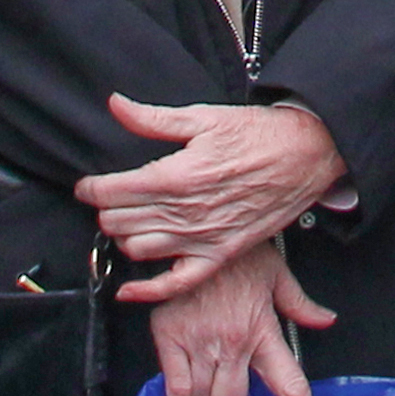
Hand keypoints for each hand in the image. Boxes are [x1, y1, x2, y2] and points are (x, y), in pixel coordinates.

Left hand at [86, 97, 350, 298]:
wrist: (308, 154)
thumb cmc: (258, 134)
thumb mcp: (204, 117)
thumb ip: (153, 118)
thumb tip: (115, 104)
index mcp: (177, 175)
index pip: (112, 191)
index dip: (90, 188)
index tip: (86, 185)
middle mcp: (186, 212)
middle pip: (118, 221)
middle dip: (105, 209)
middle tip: (109, 198)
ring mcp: (203, 238)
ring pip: (137, 249)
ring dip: (123, 237)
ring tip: (127, 221)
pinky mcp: (220, 255)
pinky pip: (176, 283)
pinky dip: (148, 291)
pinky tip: (128, 289)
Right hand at [146, 239, 338, 395]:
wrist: (192, 233)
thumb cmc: (237, 255)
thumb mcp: (276, 274)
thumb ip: (300, 303)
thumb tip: (327, 320)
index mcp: (265, 332)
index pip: (291, 388)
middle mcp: (236, 344)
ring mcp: (202, 343)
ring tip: (205, 393)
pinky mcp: (170, 339)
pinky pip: (175, 389)